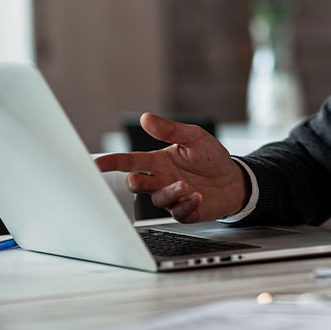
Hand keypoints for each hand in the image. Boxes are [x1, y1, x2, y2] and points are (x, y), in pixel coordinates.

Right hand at [94, 113, 249, 222]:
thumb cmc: (210, 157)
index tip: (96, 163)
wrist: (234, 178)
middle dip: (135, 182)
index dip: (112, 162)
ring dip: (169, 192)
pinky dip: (186, 204)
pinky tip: (197, 196)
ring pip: (158, 199)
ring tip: (184, 184)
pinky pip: (179, 212)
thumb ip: (171, 130)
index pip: (130, 161)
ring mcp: (172, 197)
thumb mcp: (194, 137)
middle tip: (137, 179)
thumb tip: (147, 117)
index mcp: (158, 161)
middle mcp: (161, 180)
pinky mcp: (186, 210)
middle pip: (137, 184)